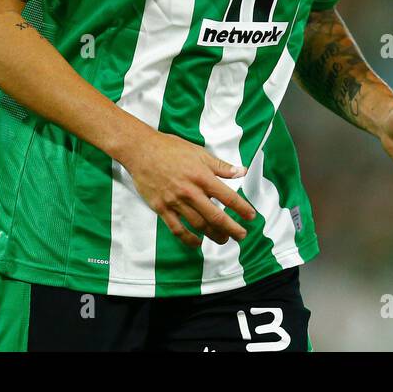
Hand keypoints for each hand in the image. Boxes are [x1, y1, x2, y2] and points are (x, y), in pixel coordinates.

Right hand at [121, 130, 258, 247]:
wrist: (141, 150)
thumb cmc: (170, 149)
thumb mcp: (199, 153)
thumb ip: (221, 166)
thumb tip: (242, 171)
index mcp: (202, 176)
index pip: (228, 197)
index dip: (242, 209)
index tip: (251, 216)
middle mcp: (190, 191)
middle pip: (216, 216)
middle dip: (232, 229)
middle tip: (241, 235)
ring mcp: (175, 201)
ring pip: (199, 225)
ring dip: (213, 235)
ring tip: (223, 239)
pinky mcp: (162, 208)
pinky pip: (177, 229)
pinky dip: (188, 239)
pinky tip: (197, 242)